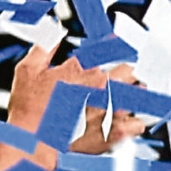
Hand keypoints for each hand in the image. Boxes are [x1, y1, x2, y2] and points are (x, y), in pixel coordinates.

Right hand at [6, 41, 143, 157]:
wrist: (33, 142)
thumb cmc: (30, 109)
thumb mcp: (28, 69)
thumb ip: (44, 46)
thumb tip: (53, 28)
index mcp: (83, 69)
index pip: (113, 48)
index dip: (119, 45)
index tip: (121, 46)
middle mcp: (102, 87)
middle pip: (134, 70)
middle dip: (130, 70)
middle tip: (127, 72)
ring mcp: (112, 109)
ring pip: (142, 95)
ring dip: (137, 94)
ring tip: (130, 95)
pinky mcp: (116, 132)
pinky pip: (139, 124)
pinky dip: (135, 122)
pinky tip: (126, 120)